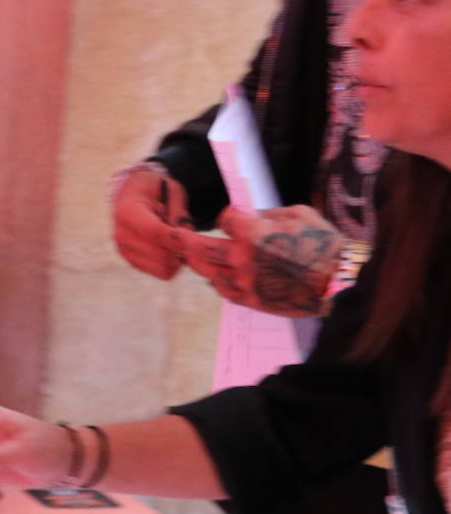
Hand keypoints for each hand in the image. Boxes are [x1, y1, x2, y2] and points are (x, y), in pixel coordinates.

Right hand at [111, 164, 191, 279]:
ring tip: (179, 241)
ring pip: (162, 268)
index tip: (193, 240)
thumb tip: (186, 236)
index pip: (154, 232)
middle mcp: (121, 235)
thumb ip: (178, 212)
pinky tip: (172, 248)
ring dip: (177, 258)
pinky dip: (172, 264)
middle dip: (180, 249)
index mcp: (127, 211)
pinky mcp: (132, 262)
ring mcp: (125, 251)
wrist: (135, 195)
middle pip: (159, 255)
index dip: (176, 239)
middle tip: (190, 238)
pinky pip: (161, 273)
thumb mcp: (171, 190)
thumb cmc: (156, 190)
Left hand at [176, 205, 341, 316]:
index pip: (224, 220)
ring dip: (198, 263)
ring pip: (208, 271)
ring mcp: (244, 282)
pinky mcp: (251, 300)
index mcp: (252, 233)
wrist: (337, 280)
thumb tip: (249, 214)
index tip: (232, 216)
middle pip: (201, 248)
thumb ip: (267, 213)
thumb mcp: (298, 214)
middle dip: (184, 240)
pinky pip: (224, 291)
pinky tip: (215, 277)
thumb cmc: (322, 243)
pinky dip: (216, 283)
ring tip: (191, 257)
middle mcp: (242, 259)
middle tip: (175, 236)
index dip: (228, 216)